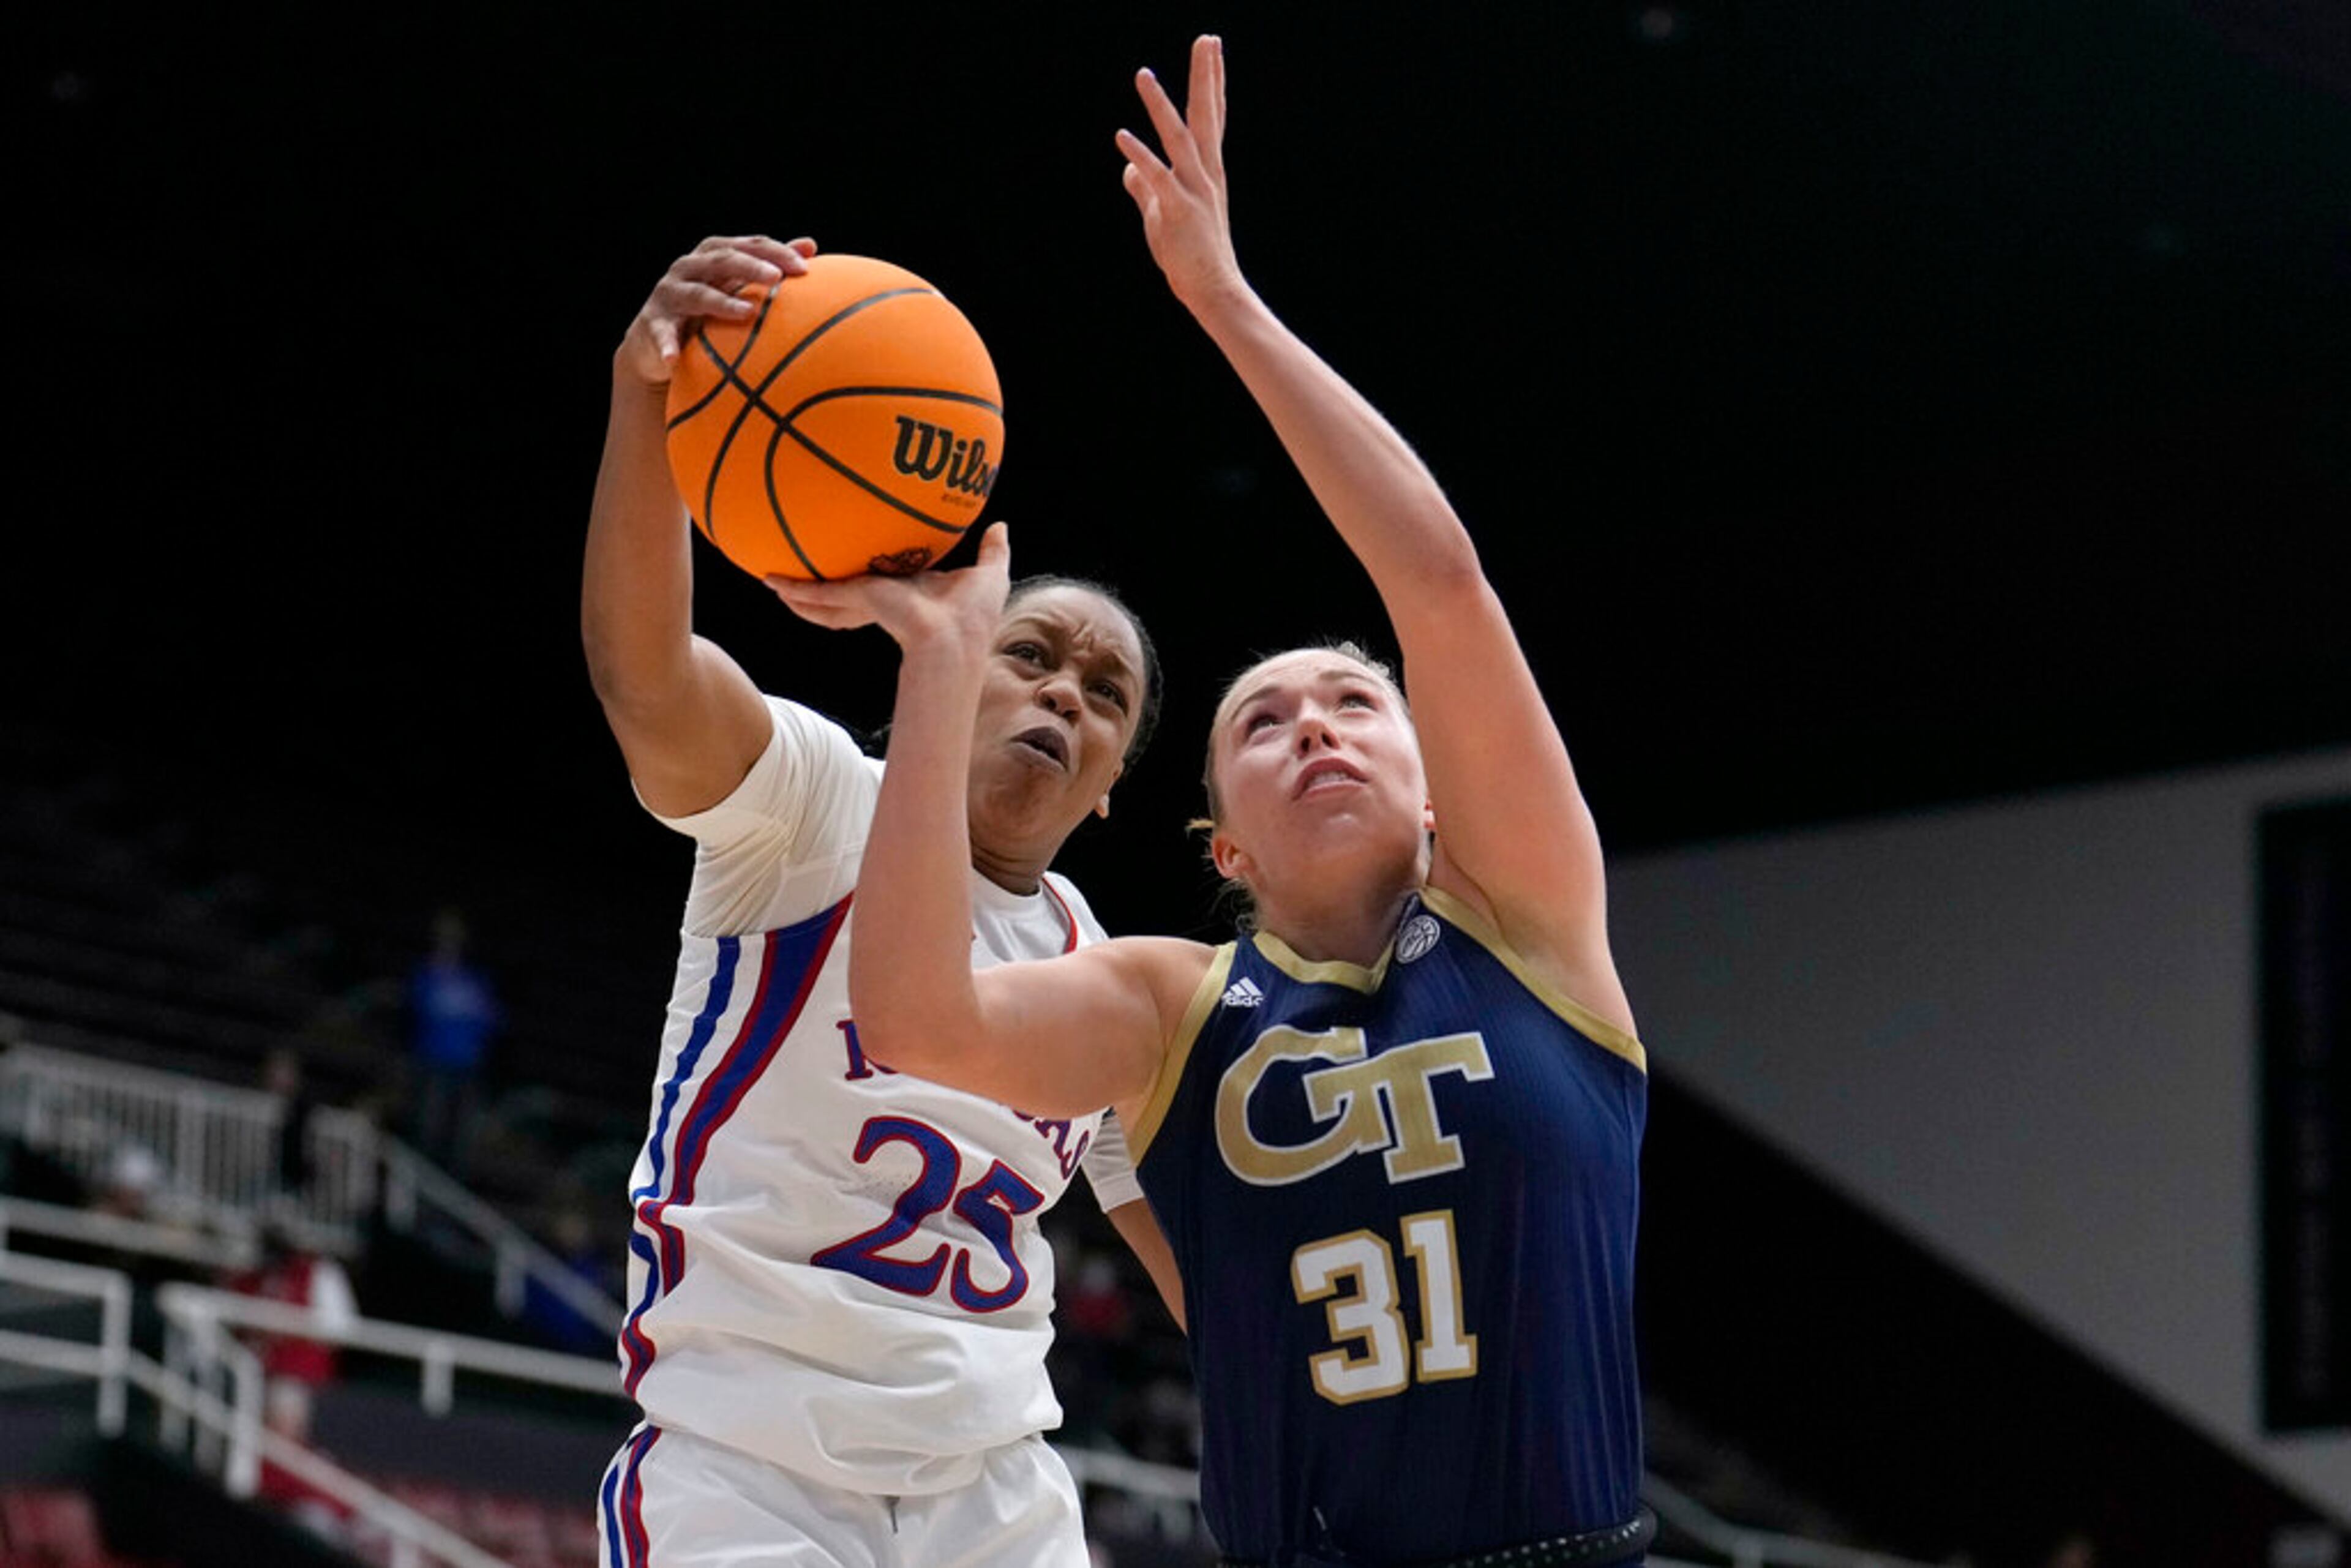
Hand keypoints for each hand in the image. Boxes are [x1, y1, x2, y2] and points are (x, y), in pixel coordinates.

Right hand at [615, 234, 817, 387]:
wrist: (656, 337)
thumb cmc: (707, 309)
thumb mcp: (737, 285)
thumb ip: (770, 266)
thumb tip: (810, 245)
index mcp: (714, 255)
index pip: (748, 245)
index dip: (775, 252)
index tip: (804, 267)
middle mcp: (689, 267)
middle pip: (723, 260)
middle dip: (750, 266)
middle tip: (777, 278)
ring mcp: (670, 293)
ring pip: (697, 293)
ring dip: (721, 302)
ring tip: (747, 312)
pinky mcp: (654, 322)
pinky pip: (662, 333)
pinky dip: (667, 344)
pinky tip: (674, 358)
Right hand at [767, 522, 1011, 657]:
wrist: (955, 638)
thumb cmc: (974, 615)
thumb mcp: (988, 574)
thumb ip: (992, 551)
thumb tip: (1000, 525)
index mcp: (910, 595)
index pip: (883, 589)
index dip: (868, 580)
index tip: (857, 566)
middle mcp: (885, 601)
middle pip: (845, 598)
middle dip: (822, 592)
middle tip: (798, 577)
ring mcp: (868, 604)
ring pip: (824, 601)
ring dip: (799, 592)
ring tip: (771, 580)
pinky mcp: (857, 601)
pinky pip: (818, 594)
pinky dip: (795, 588)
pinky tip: (771, 580)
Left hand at [1116, 35, 1243, 314]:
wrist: (1211, 288)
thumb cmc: (1190, 253)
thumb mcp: (1163, 214)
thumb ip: (1145, 188)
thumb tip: (1129, 171)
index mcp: (1206, 170)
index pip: (1212, 117)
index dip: (1212, 82)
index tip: (1212, 49)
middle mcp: (1206, 173)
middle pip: (1206, 115)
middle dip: (1205, 76)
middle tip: (1207, 39)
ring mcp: (1194, 190)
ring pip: (1178, 139)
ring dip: (1160, 107)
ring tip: (1143, 75)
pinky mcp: (1179, 210)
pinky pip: (1157, 177)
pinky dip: (1140, 156)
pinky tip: (1122, 137)